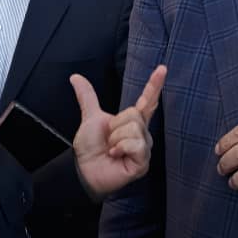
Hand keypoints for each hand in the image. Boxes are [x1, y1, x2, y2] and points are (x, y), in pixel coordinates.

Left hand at [70, 65, 166, 200]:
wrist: (83, 169)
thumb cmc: (90, 147)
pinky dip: (120, 148)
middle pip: (135, 113)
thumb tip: (75, 77)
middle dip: (115, 125)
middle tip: (109, 139)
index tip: (162, 68)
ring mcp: (144, 148)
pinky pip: (135, 144)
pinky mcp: (143, 162)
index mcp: (133, 121)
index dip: (155, 85)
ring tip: (112, 150)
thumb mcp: (90, 118)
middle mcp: (142, 133)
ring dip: (116, 138)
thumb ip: (87, 97)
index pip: (147, 100)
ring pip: (134, 128)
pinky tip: (116, 156)